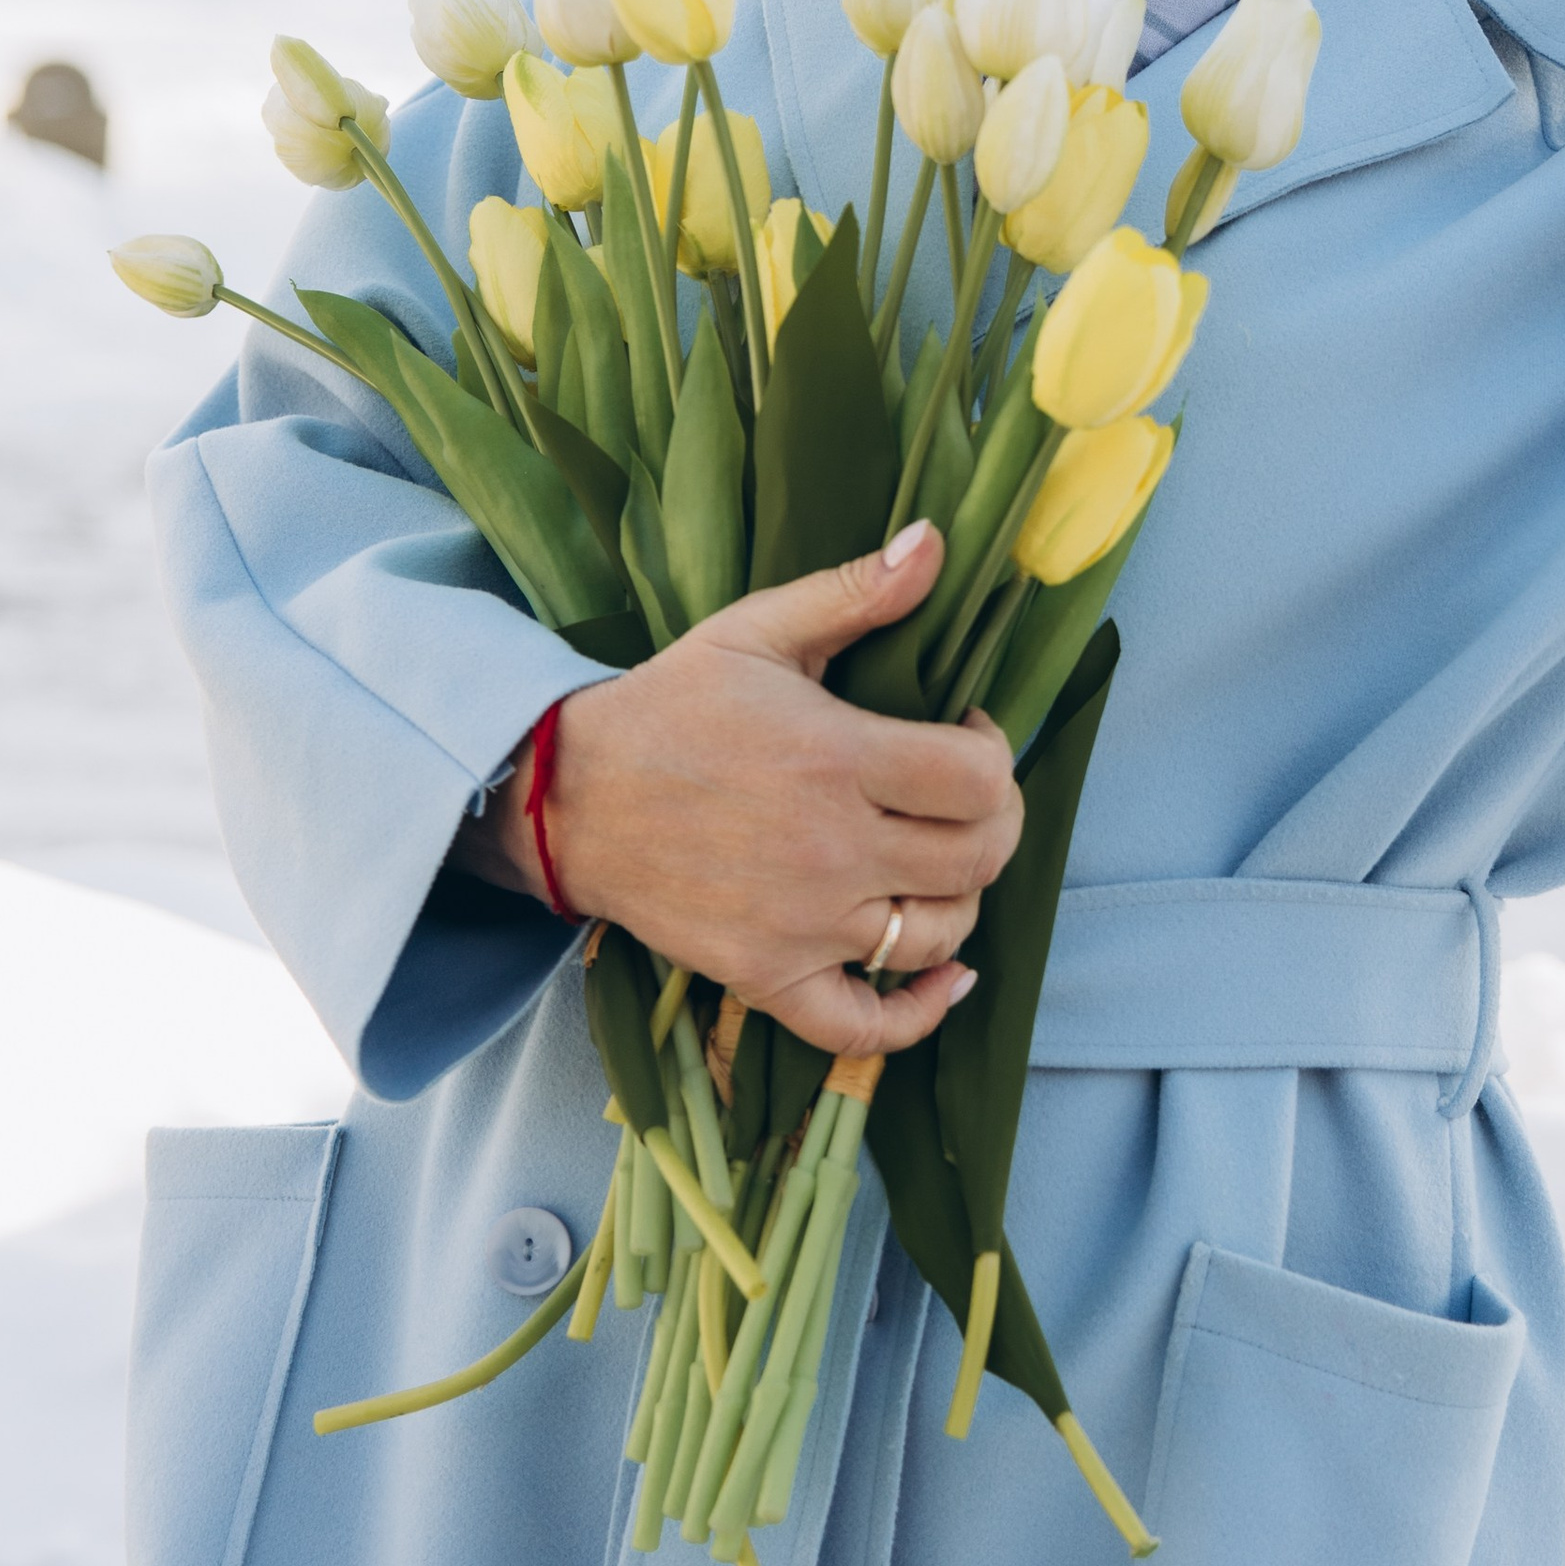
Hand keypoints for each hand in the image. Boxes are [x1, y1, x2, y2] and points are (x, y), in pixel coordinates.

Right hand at [469, 521, 1021, 1057]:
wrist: (569, 795)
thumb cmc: (671, 705)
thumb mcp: (756, 631)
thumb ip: (853, 592)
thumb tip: (936, 540)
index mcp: (836, 758)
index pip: (981, 778)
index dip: (995, 751)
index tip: (964, 731)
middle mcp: (831, 850)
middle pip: (978, 859)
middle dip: (995, 822)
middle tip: (963, 794)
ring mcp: (801, 925)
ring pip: (938, 935)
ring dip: (962, 898)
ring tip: (937, 856)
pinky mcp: (767, 977)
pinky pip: (864, 1025)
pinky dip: (919, 1012)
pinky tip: (948, 975)